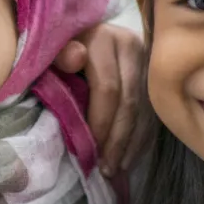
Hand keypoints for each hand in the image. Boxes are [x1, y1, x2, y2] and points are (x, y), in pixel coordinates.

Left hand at [54, 22, 144, 177]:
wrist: (75, 34)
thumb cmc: (55, 49)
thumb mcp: (50, 50)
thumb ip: (59, 56)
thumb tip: (75, 58)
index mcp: (104, 38)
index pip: (107, 88)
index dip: (99, 122)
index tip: (88, 150)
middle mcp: (131, 46)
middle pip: (129, 101)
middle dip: (117, 140)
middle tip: (105, 168)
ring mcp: (146, 61)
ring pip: (144, 110)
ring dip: (130, 144)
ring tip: (115, 169)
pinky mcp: (153, 75)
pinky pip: (152, 112)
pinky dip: (140, 138)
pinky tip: (129, 158)